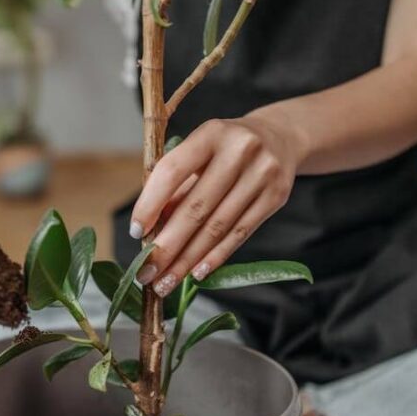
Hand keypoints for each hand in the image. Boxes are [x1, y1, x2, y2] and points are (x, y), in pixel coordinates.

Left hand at [129, 116, 300, 295]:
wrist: (280, 138)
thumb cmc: (224, 150)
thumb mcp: (198, 153)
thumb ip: (175, 187)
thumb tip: (149, 232)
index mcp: (211, 133)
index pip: (172, 171)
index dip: (150, 204)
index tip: (136, 232)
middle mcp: (239, 150)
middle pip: (196, 207)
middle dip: (167, 246)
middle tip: (146, 272)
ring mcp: (262, 173)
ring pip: (217, 227)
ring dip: (187, 260)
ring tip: (166, 282)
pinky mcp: (276, 196)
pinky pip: (239, 233)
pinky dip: (215, 257)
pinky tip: (196, 273)